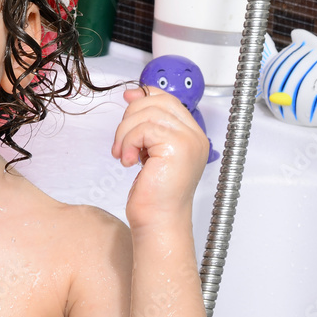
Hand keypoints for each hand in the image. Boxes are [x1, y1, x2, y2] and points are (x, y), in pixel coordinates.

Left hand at [111, 87, 208, 229]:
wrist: (158, 221)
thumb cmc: (154, 195)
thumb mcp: (150, 152)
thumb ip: (146, 125)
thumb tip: (133, 95)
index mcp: (192, 136)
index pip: (169, 99)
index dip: (145, 95)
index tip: (127, 100)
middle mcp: (194, 136)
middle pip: (157, 102)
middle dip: (130, 117)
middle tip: (122, 143)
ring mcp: (188, 141)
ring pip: (147, 114)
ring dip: (125, 134)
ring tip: (124, 155)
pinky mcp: (177, 147)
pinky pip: (144, 129)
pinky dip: (129, 144)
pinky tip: (129, 162)